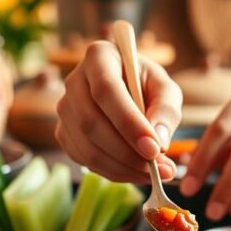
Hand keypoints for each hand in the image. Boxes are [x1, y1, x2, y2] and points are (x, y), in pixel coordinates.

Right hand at [55, 40, 182, 182]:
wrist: (129, 92)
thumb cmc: (148, 86)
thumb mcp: (166, 90)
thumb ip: (166, 112)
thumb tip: (158, 143)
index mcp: (98, 56)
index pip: (106, 90)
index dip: (129, 123)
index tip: (154, 149)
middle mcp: (73, 81)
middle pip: (90, 122)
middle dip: (126, 152)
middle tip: (159, 168)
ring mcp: (64, 109)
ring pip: (86, 146)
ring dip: (122, 167)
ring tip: (154, 173)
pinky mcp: (64, 133)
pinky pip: (84, 159)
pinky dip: (113, 172)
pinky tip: (136, 172)